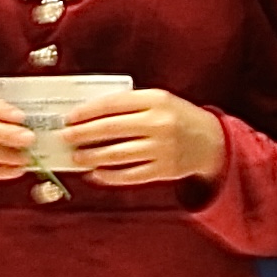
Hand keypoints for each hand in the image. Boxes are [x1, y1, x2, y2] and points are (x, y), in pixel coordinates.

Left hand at [54, 86, 225, 189]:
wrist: (211, 141)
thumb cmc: (176, 117)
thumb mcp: (158, 101)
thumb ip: (128, 105)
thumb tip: (88, 116)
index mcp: (155, 100)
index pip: (113, 104)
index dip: (87, 112)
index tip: (69, 118)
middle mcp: (158, 124)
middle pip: (111, 129)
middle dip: (83, 134)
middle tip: (65, 137)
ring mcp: (162, 149)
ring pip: (118, 155)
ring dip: (92, 157)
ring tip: (76, 157)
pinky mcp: (163, 170)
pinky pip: (130, 175)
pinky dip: (109, 175)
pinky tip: (96, 173)